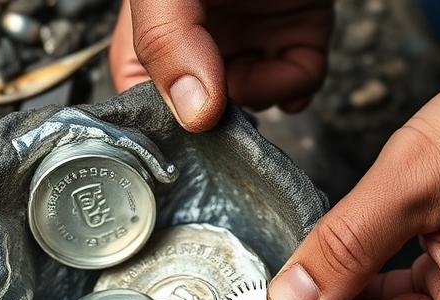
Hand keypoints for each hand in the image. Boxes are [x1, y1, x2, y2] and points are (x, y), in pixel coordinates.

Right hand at [109, 0, 332, 131]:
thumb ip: (169, 42)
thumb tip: (193, 113)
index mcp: (152, 29)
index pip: (140, 98)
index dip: (160, 123)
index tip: (186, 131)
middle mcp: (198, 38)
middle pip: (201, 110)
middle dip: (219, 117)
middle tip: (229, 99)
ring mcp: (248, 37)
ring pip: (254, 102)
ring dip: (264, 96)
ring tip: (263, 64)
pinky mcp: (297, 33)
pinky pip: (298, 81)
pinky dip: (300, 82)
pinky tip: (293, 68)